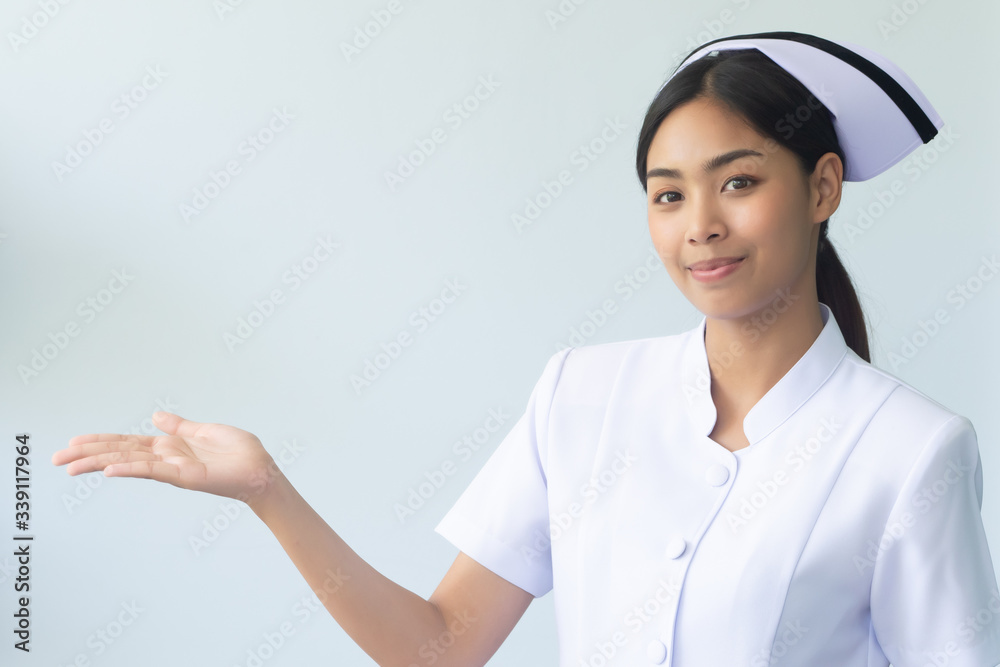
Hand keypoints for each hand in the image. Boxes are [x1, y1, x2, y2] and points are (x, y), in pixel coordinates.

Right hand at [52, 411, 282, 505]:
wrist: (261, 471)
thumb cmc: (240, 453)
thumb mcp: (206, 431)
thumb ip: (180, 426)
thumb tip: (156, 416)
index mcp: (169, 447)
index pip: (127, 443)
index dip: (101, 442)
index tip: (74, 443)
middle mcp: (166, 458)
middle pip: (119, 453)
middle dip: (88, 455)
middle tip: (56, 459)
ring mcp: (172, 469)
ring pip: (128, 463)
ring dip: (99, 463)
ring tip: (71, 466)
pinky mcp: (184, 476)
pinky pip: (152, 471)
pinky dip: (130, 468)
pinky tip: (109, 469)